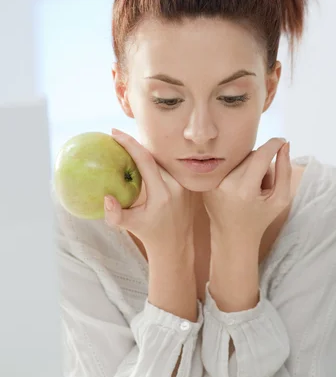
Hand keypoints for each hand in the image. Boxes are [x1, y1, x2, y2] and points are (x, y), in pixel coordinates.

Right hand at [103, 129, 195, 256]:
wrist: (176, 244)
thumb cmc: (150, 234)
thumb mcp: (131, 226)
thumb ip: (115, 215)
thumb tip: (106, 198)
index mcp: (162, 194)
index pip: (146, 160)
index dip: (130, 143)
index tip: (114, 133)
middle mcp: (176, 185)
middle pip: (154, 155)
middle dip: (135, 144)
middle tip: (116, 137)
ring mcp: (184, 183)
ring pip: (161, 159)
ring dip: (145, 152)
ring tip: (126, 146)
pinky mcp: (188, 182)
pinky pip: (168, 165)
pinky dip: (154, 160)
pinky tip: (140, 157)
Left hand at [202, 138, 291, 246]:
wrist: (231, 238)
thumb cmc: (259, 220)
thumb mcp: (280, 199)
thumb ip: (284, 171)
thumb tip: (284, 144)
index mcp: (244, 190)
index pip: (261, 155)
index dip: (274, 145)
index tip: (282, 141)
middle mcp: (225, 183)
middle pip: (250, 155)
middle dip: (263, 162)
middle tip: (265, 182)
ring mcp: (213, 183)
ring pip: (239, 158)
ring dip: (250, 165)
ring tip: (252, 186)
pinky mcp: (206, 183)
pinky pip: (227, 165)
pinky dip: (237, 169)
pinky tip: (238, 187)